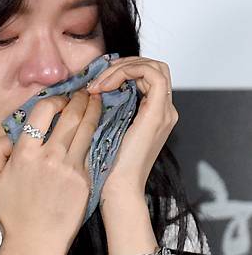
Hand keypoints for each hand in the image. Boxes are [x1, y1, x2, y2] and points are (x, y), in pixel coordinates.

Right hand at [0, 89, 102, 254]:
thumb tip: (9, 135)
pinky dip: (97, 135)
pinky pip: (92, 151)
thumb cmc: (11, 213)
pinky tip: (100, 127)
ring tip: (97, 101)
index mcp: (25, 154)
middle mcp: (50, 157)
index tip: (60, 98)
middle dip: (80, 98)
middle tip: (85, 91)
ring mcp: (70, 169)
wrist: (36, 242)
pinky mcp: (85, 180)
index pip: (44, 111)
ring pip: (87, 130)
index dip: (55, 99)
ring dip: (93, 111)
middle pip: (71, 116)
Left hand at [87, 56, 177, 200]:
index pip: (145, 75)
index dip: (121, 69)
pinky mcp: (158, 114)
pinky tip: (103, 88)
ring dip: (122, 67)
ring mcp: (164, 112)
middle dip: (122, 65)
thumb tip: (90, 89)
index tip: (96, 81)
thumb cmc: (106, 166)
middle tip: (97, 78)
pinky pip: (151, 75)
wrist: (117, 189)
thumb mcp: (105, 129)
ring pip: (153, 67)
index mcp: (153, 114)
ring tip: (98, 84)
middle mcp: (164, 111)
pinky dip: (126, 73)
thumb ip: (106, 108)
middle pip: (152, 67)